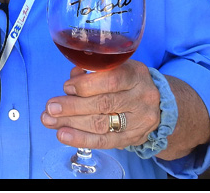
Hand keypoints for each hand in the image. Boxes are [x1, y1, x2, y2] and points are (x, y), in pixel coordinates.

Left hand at [40, 59, 160, 149]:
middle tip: (50, 107)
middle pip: (104, 104)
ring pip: (102, 124)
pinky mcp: (133, 138)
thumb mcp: (117, 68)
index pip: (112, 79)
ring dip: (71, 123)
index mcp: (137, 74)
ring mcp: (140, 120)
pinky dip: (81, 138)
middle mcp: (142, 97)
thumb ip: (94, 70)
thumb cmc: (129, 82)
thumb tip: (71, 78)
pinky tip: (63, 135)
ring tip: (50, 121)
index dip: (86, 84)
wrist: (158, 104)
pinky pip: (105, 141)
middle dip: (72, 106)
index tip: (66, 87)